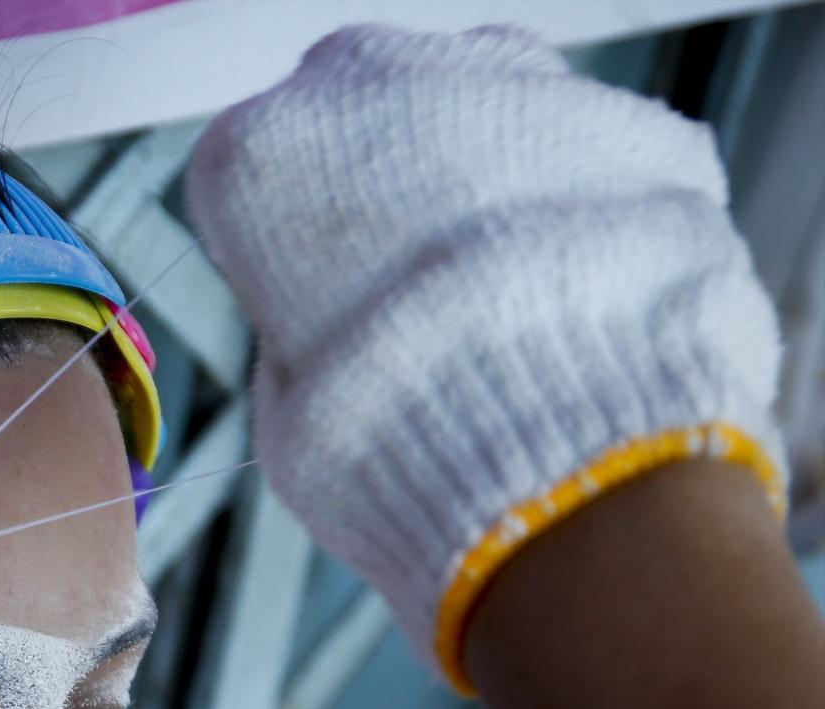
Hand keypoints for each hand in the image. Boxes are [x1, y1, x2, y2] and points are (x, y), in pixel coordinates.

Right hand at [184, 24, 787, 688]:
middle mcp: (376, 87)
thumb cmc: (404, 446)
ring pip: (472, 108)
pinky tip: (563, 292)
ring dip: (473, 176)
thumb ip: (292, 328)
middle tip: (394, 294)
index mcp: (264, 154)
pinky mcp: (625, 117)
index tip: (299, 294)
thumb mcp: (284, 408)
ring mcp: (509, 86)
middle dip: (375, 186)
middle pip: (357, 111)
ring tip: (489, 296)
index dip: (274, 244)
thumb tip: (326, 320)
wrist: (570, 462)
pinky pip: (577, 146)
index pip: (245, 172)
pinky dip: (569, 203)